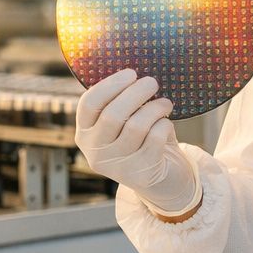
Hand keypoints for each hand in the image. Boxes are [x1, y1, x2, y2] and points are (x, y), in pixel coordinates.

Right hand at [75, 68, 197, 214]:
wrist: (160, 180)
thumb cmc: (141, 141)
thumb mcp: (124, 123)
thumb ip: (121, 102)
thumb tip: (134, 72)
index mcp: (85, 134)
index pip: (89, 105)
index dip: (110, 85)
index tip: (131, 73)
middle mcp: (96, 152)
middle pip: (113, 114)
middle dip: (136, 93)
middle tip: (152, 82)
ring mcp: (117, 166)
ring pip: (137, 126)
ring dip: (155, 108)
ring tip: (165, 104)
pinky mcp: (141, 173)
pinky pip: (155, 138)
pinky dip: (164, 126)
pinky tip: (166, 124)